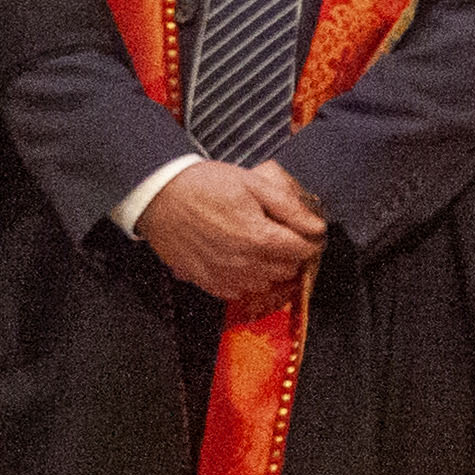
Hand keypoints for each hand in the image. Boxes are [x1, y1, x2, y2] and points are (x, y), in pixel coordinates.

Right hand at [138, 157, 327, 307]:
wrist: (158, 196)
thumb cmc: (204, 185)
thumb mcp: (252, 183)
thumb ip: (288, 207)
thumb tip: (316, 226)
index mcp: (259, 238)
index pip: (302, 251)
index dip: (309, 240)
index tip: (307, 232)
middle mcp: (244, 264)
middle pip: (286, 270)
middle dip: (290, 254)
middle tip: (282, 235)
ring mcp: (225, 277)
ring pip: (265, 284)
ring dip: (270, 268)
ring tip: (259, 246)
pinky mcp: (207, 283)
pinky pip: (239, 291)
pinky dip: (246, 280)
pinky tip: (239, 259)